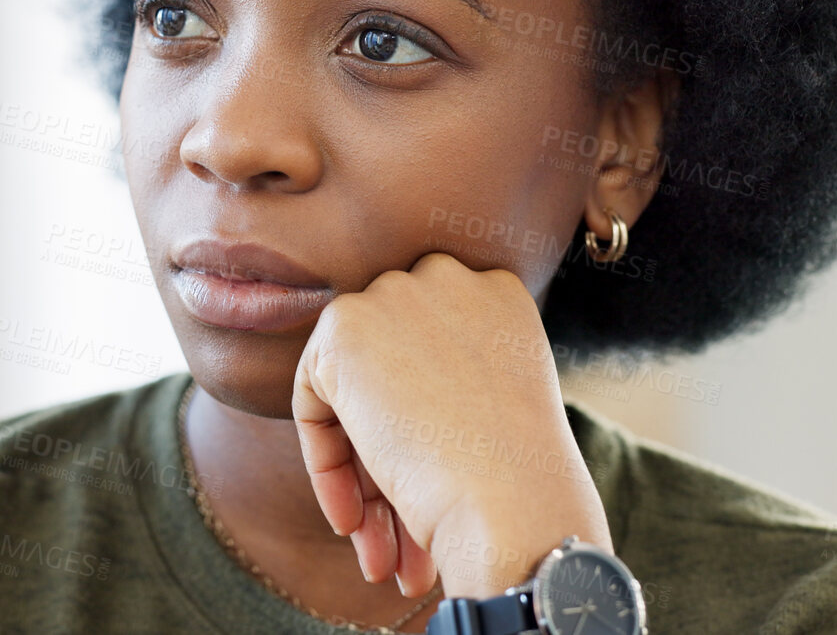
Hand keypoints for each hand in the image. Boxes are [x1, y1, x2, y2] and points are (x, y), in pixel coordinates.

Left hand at [291, 251, 611, 599]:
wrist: (513, 505)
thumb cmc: (523, 485)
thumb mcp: (499, 411)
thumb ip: (449, 384)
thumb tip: (397, 412)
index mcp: (499, 295)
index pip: (433, 353)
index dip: (423, 429)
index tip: (433, 489)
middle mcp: (451, 277)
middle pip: (390, 371)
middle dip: (389, 462)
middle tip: (403, 542)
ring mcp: (396, 294)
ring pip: (354, 391)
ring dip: (365, 481)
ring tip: (384, 559)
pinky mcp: (344, 326)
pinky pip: (313, 400)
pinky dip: (327, 464)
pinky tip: (356, 523)